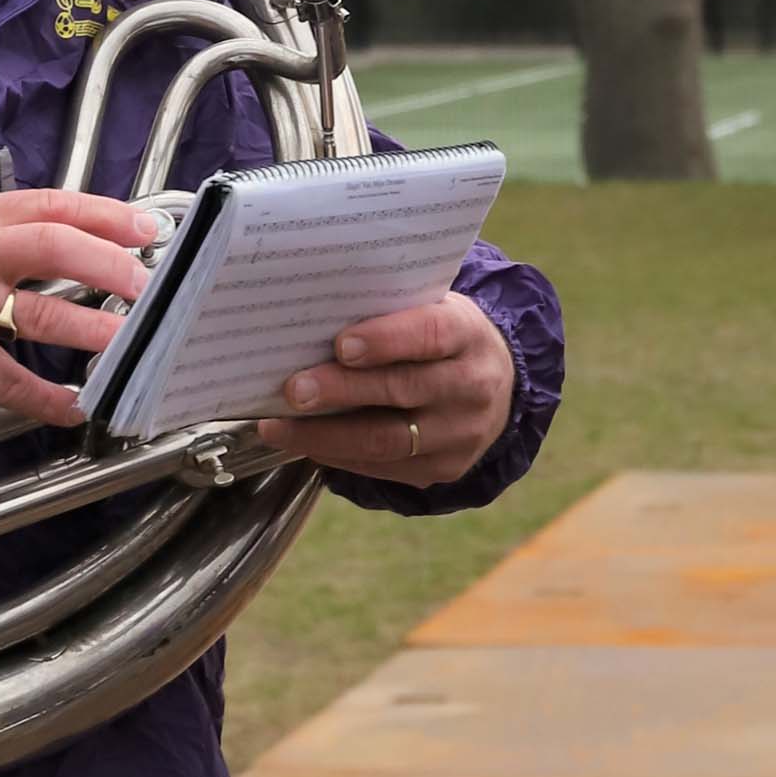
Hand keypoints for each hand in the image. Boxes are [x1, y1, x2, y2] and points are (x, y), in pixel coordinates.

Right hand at [0, 189, 158, 429]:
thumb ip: (6, 224)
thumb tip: (73, 234)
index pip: (53, 205)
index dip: (105, 215)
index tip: (148, 231)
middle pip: (54, 248)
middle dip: (108, 265)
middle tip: (145, 285)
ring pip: (40, 316)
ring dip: (91, 331)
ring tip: (129, 342)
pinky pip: (6, 381)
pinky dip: (45, 397)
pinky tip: (75, 407)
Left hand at [254, 291, 514, 486]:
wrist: (497, 385)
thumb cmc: (440, 336)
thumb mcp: (431, 307)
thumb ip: (389, 308)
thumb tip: (311, 314)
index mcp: (467, 334)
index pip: (431, 335)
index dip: (387, 340)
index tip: (340, 344)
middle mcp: (472, 387)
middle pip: (403, 390)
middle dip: (343, 391)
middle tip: (293, 390)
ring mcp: (460, 434)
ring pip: (388, 440)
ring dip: (326, 435)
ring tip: (277, 428)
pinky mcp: (444, 469)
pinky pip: (385, 468)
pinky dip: (339, 456)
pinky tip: (304, 443)